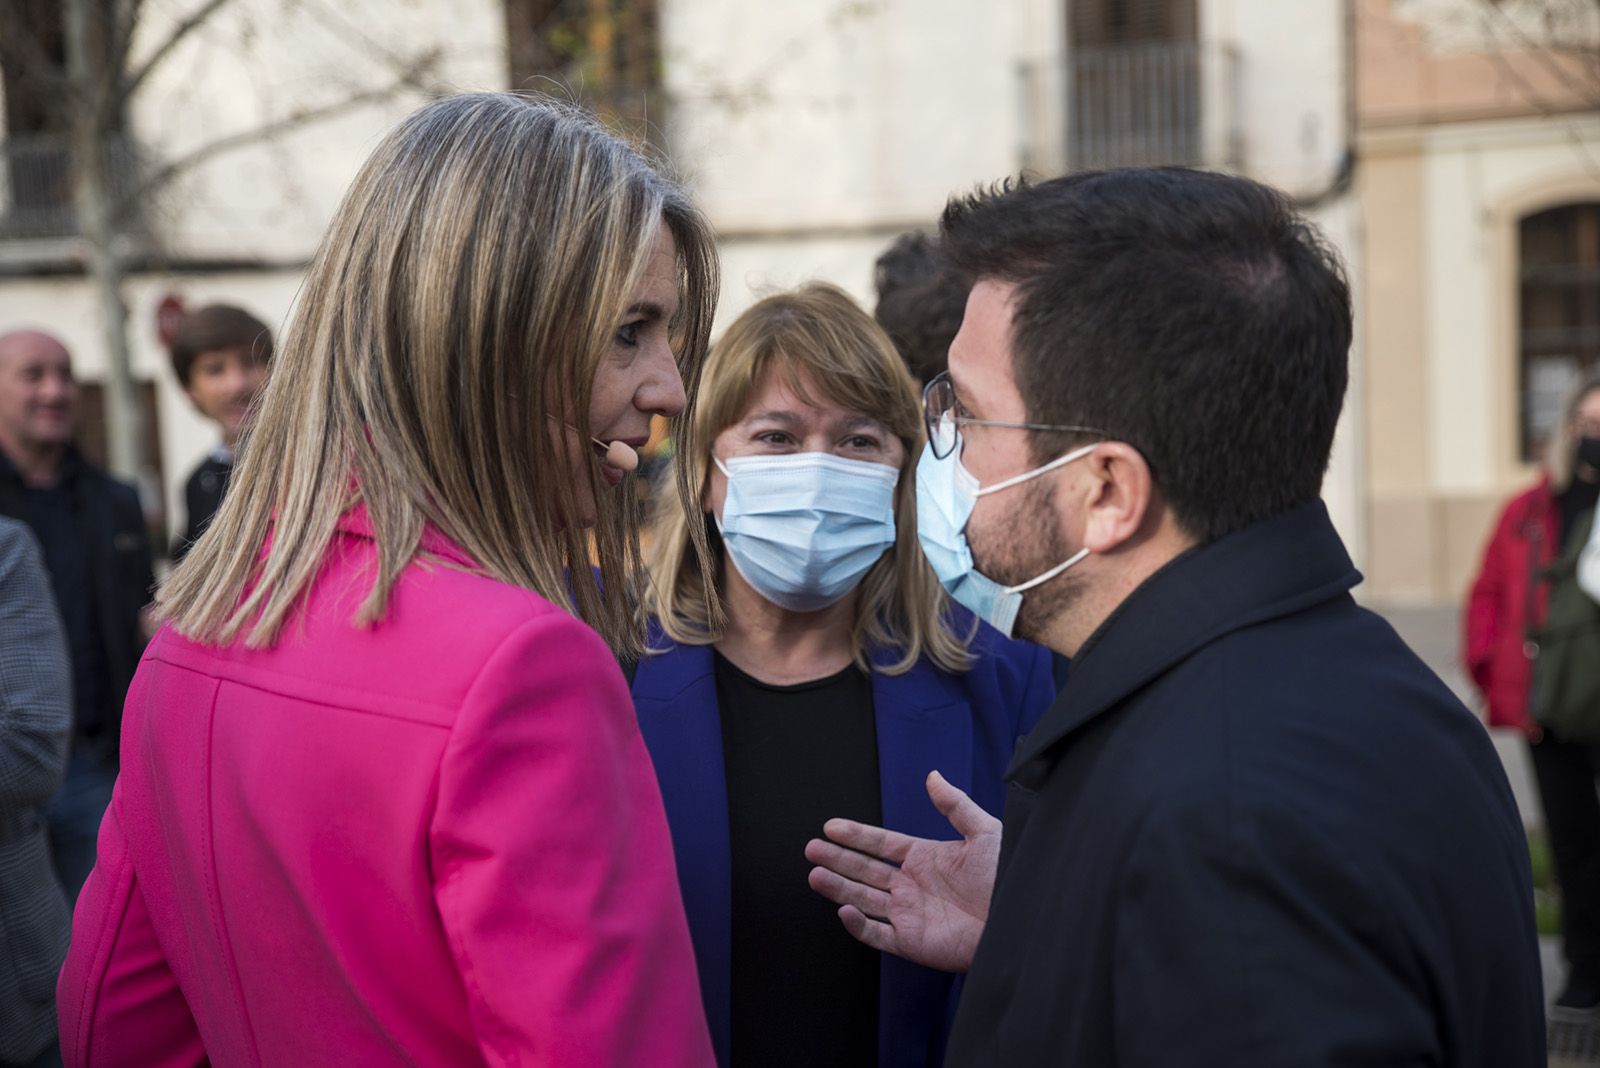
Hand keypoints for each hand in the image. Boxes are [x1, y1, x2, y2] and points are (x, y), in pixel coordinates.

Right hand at [805, 770, 999, 972]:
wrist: (1022, 919)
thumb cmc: (1010, 876)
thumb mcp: (984, 832)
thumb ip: (954, 804)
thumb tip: (932, 776)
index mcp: (926, 859)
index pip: (882, 844)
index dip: (856, 835)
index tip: (831, 826)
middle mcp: (913, 886)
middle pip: (865, 871)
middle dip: (837, 859)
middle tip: (811, 848)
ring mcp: (910, 914)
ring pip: (864, 899)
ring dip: (838, 888)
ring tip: (814, 875)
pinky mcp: (913, 942)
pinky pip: (878, 934)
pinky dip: (858, 925)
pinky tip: (843, 908)